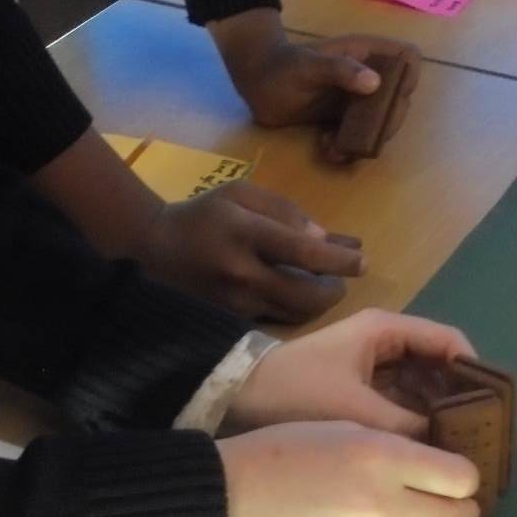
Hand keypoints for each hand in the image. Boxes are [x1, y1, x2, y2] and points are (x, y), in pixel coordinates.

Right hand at [135, 183, 364, 322]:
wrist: (153, 248)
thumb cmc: (204, 214)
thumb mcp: (242, 194)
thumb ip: (285, 212)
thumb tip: (324, 240)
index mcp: (245, 234)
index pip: (304, 252)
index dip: (339, 260)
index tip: (363, 260)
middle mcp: (241, 274)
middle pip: (305, 295)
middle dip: (334, 291)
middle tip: (342, 280)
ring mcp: (234, 304)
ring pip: (294, 314)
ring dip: (318, 304)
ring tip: (325, 287)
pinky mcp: (230, 322)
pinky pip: (276, 320)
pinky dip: (295, 310)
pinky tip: (300, 296)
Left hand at [210, 10, 420, 160]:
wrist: (255, 82)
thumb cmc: (281, 66)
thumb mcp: (308, 66)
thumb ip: (340, 70)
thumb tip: (375, 83)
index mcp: (365, 53)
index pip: (407, 57)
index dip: (409, 76)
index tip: (393, 97)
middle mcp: (367, 75)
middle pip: (398, 98)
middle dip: (385, 123)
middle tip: (365, 137)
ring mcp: (355, 98)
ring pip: (380, 121)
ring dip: (366, 141)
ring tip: (338, 149)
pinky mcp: (342, 117)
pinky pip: (358, 135)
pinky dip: (348, 147)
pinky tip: (327, 148)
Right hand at [219, 421, 480, 516]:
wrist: (227, 500)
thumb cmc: (286, 450)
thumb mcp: (345, 427)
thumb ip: (398, 449)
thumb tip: (444, 471)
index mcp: (380, 458)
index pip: (460, 477)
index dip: (466, 475)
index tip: (459, 475)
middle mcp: (379, 506)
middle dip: (462, 509)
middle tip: (454, 503)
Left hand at [230, 307, 475, 432]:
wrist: (238, 401)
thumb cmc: (297, 392)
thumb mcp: (355, 412)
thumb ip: (406, 429)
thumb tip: (451, 452)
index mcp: (386, 331)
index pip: (450, 341)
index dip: (475, 372)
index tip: (491, 409)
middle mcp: (385, 342)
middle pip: (440, 364)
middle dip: (461, 398)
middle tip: (480, 437)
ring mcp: (373, 366)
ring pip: (423, 386)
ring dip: (441, 413)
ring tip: (461, 449)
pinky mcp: (362, 389)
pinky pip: (404, 402)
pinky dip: (418, 422)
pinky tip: (430, 452)